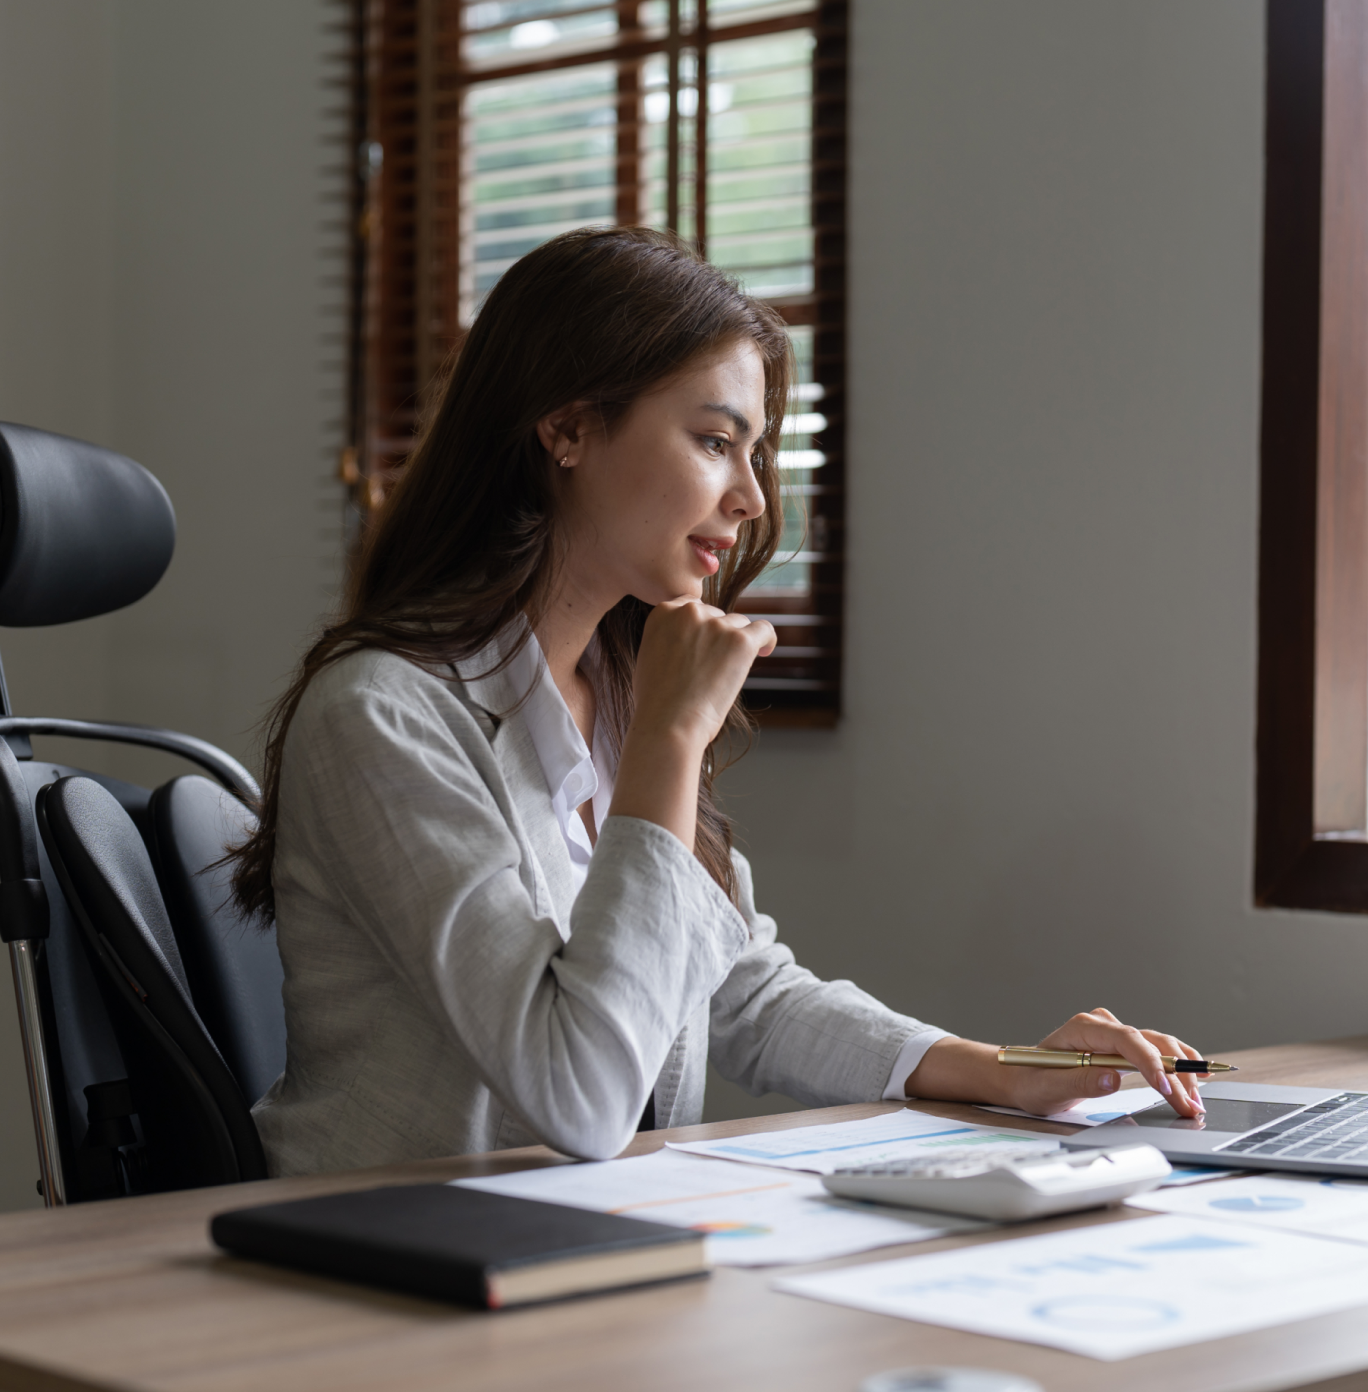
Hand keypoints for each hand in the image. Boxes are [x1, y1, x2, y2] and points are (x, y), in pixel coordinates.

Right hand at [608, 599, 774, 847]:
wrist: (668, 723)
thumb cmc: (656, 702)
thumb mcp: (650, 656)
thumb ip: (669, 637)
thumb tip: (693, 638)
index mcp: (663, 611)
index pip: (693, 606)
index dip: (702, 625)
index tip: (708, 643)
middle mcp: (689, 611)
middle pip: (717, 615)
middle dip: (718, 637)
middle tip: (714, 668)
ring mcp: (716, 624)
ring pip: (739, 624)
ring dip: (737, 644)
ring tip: (728, 673)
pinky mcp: (741, 641)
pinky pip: (764, 629)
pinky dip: (766, 640)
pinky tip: (764, 652)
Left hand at [906, 1009, 1207, 1120]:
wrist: (1022, 1076)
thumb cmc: (1031, 1081)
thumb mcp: (1048, 1088)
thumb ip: (1078, 1083)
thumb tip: (1112, 1078)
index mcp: (1083, 1028)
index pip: (1126, 1040)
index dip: (1151, 1063)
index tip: (1167, 1088)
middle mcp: (1103, 1026)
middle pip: (1149, 1042)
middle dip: (1175, 1074)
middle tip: (1191, 1107)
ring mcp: (1114, 1034)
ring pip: (1158, 1045)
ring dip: (1182, 1071)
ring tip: (1198, 1099)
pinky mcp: (1123, 1047)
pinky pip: (1156, 1051)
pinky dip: (1177, 1066)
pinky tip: (1196, 1077)